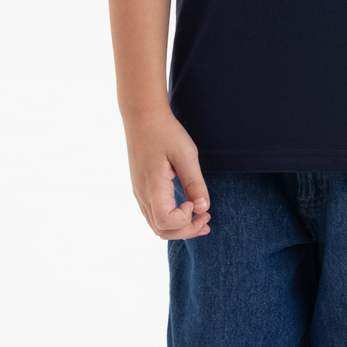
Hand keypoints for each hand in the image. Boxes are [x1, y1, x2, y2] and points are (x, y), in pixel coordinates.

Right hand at [123, 107, 210, 239]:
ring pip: (157, 226)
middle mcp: (143, 194)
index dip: (185, 220)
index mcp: (153, 186)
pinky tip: (187, 210)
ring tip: (202, 219)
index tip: (197, 203)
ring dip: (180, 228)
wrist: (142, 116)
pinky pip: (153, 215)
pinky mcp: (141, 189)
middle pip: (162, 230)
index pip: (166, 222)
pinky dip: (172, 221)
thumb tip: (203, 208)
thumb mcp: (186, 154)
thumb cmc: (165, 132)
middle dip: (187, 231)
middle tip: (207, 218)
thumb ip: (195, 183)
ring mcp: (140, 193)